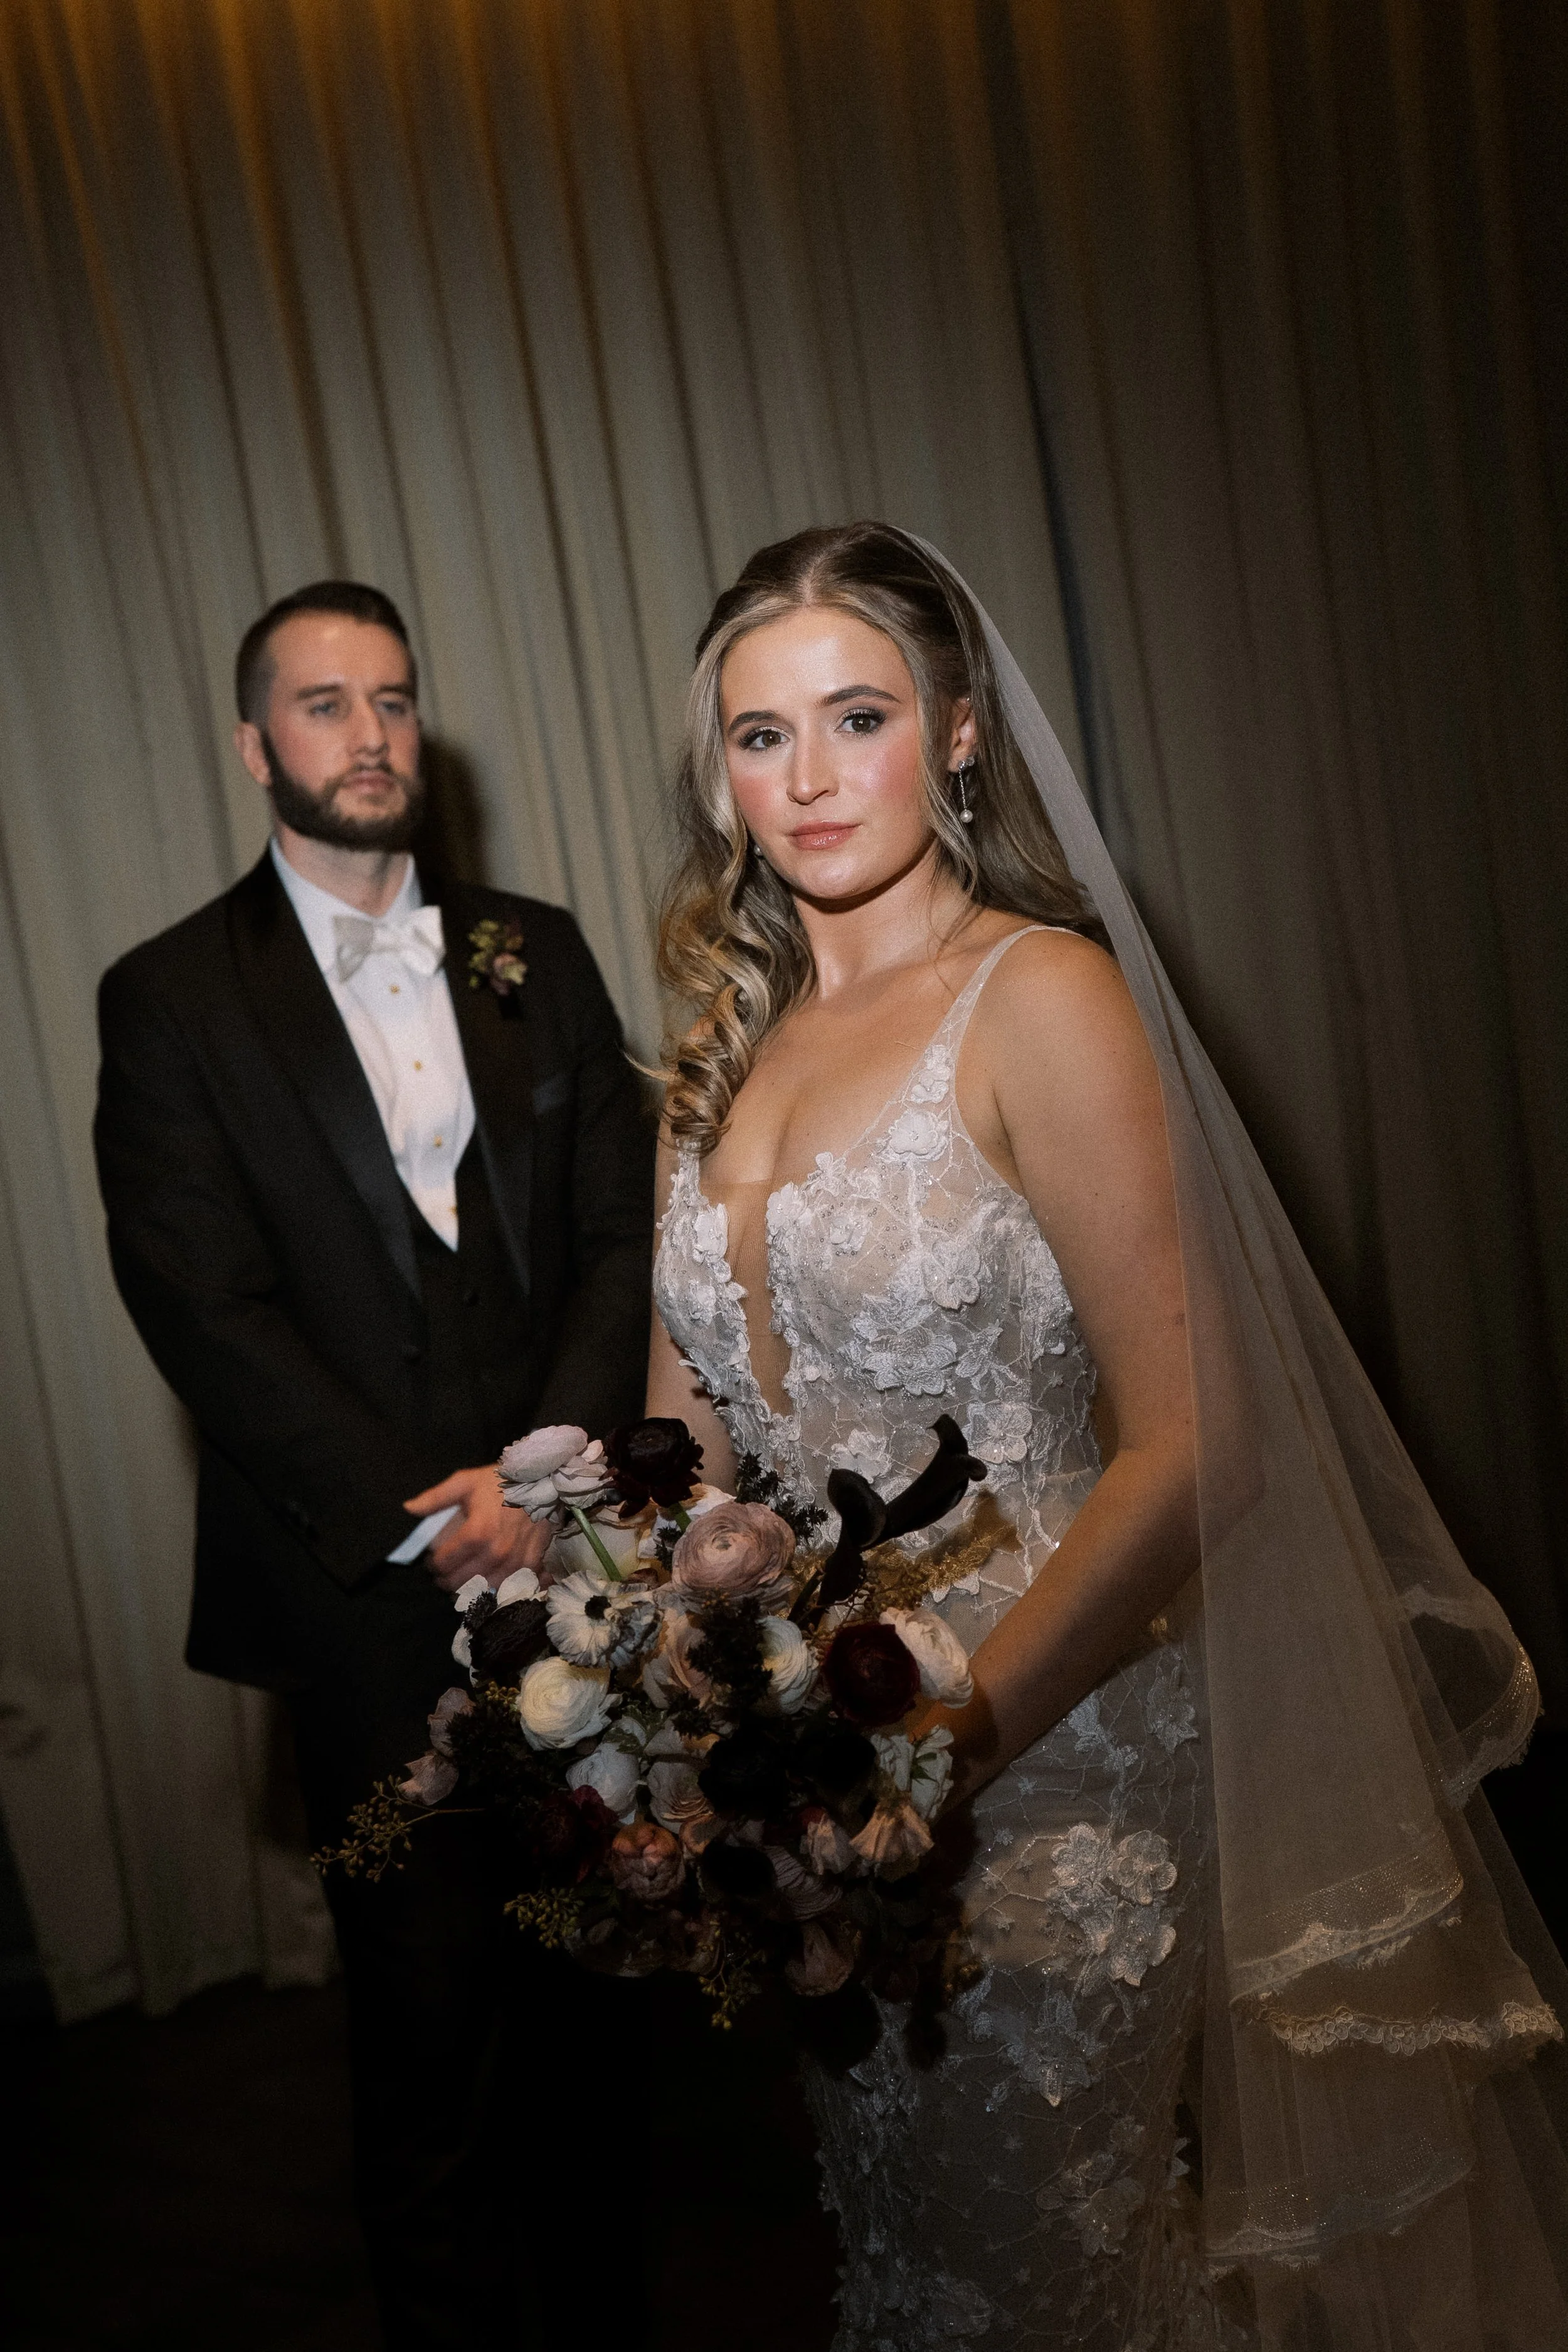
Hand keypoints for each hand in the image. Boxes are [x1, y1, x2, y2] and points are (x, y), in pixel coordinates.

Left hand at [403, 1466, 554, 1592]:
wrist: (544, 1481)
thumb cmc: (501, 1482)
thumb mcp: (465, 1482)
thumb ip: (435, 1498)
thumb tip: (407, 1509)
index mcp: (477, 1533)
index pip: (444, 1564)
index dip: (432, 1565)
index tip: (431, 1561)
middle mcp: (497, 1553)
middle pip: (460, 1582)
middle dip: (446, 1580)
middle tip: (443, 1573)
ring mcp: (516, 1562)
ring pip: (483, 1590)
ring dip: (469, 1589)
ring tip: (462, 1579)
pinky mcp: (532, 1566)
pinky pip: (508, 1588)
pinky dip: (495, 1589)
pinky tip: (488, 1582)